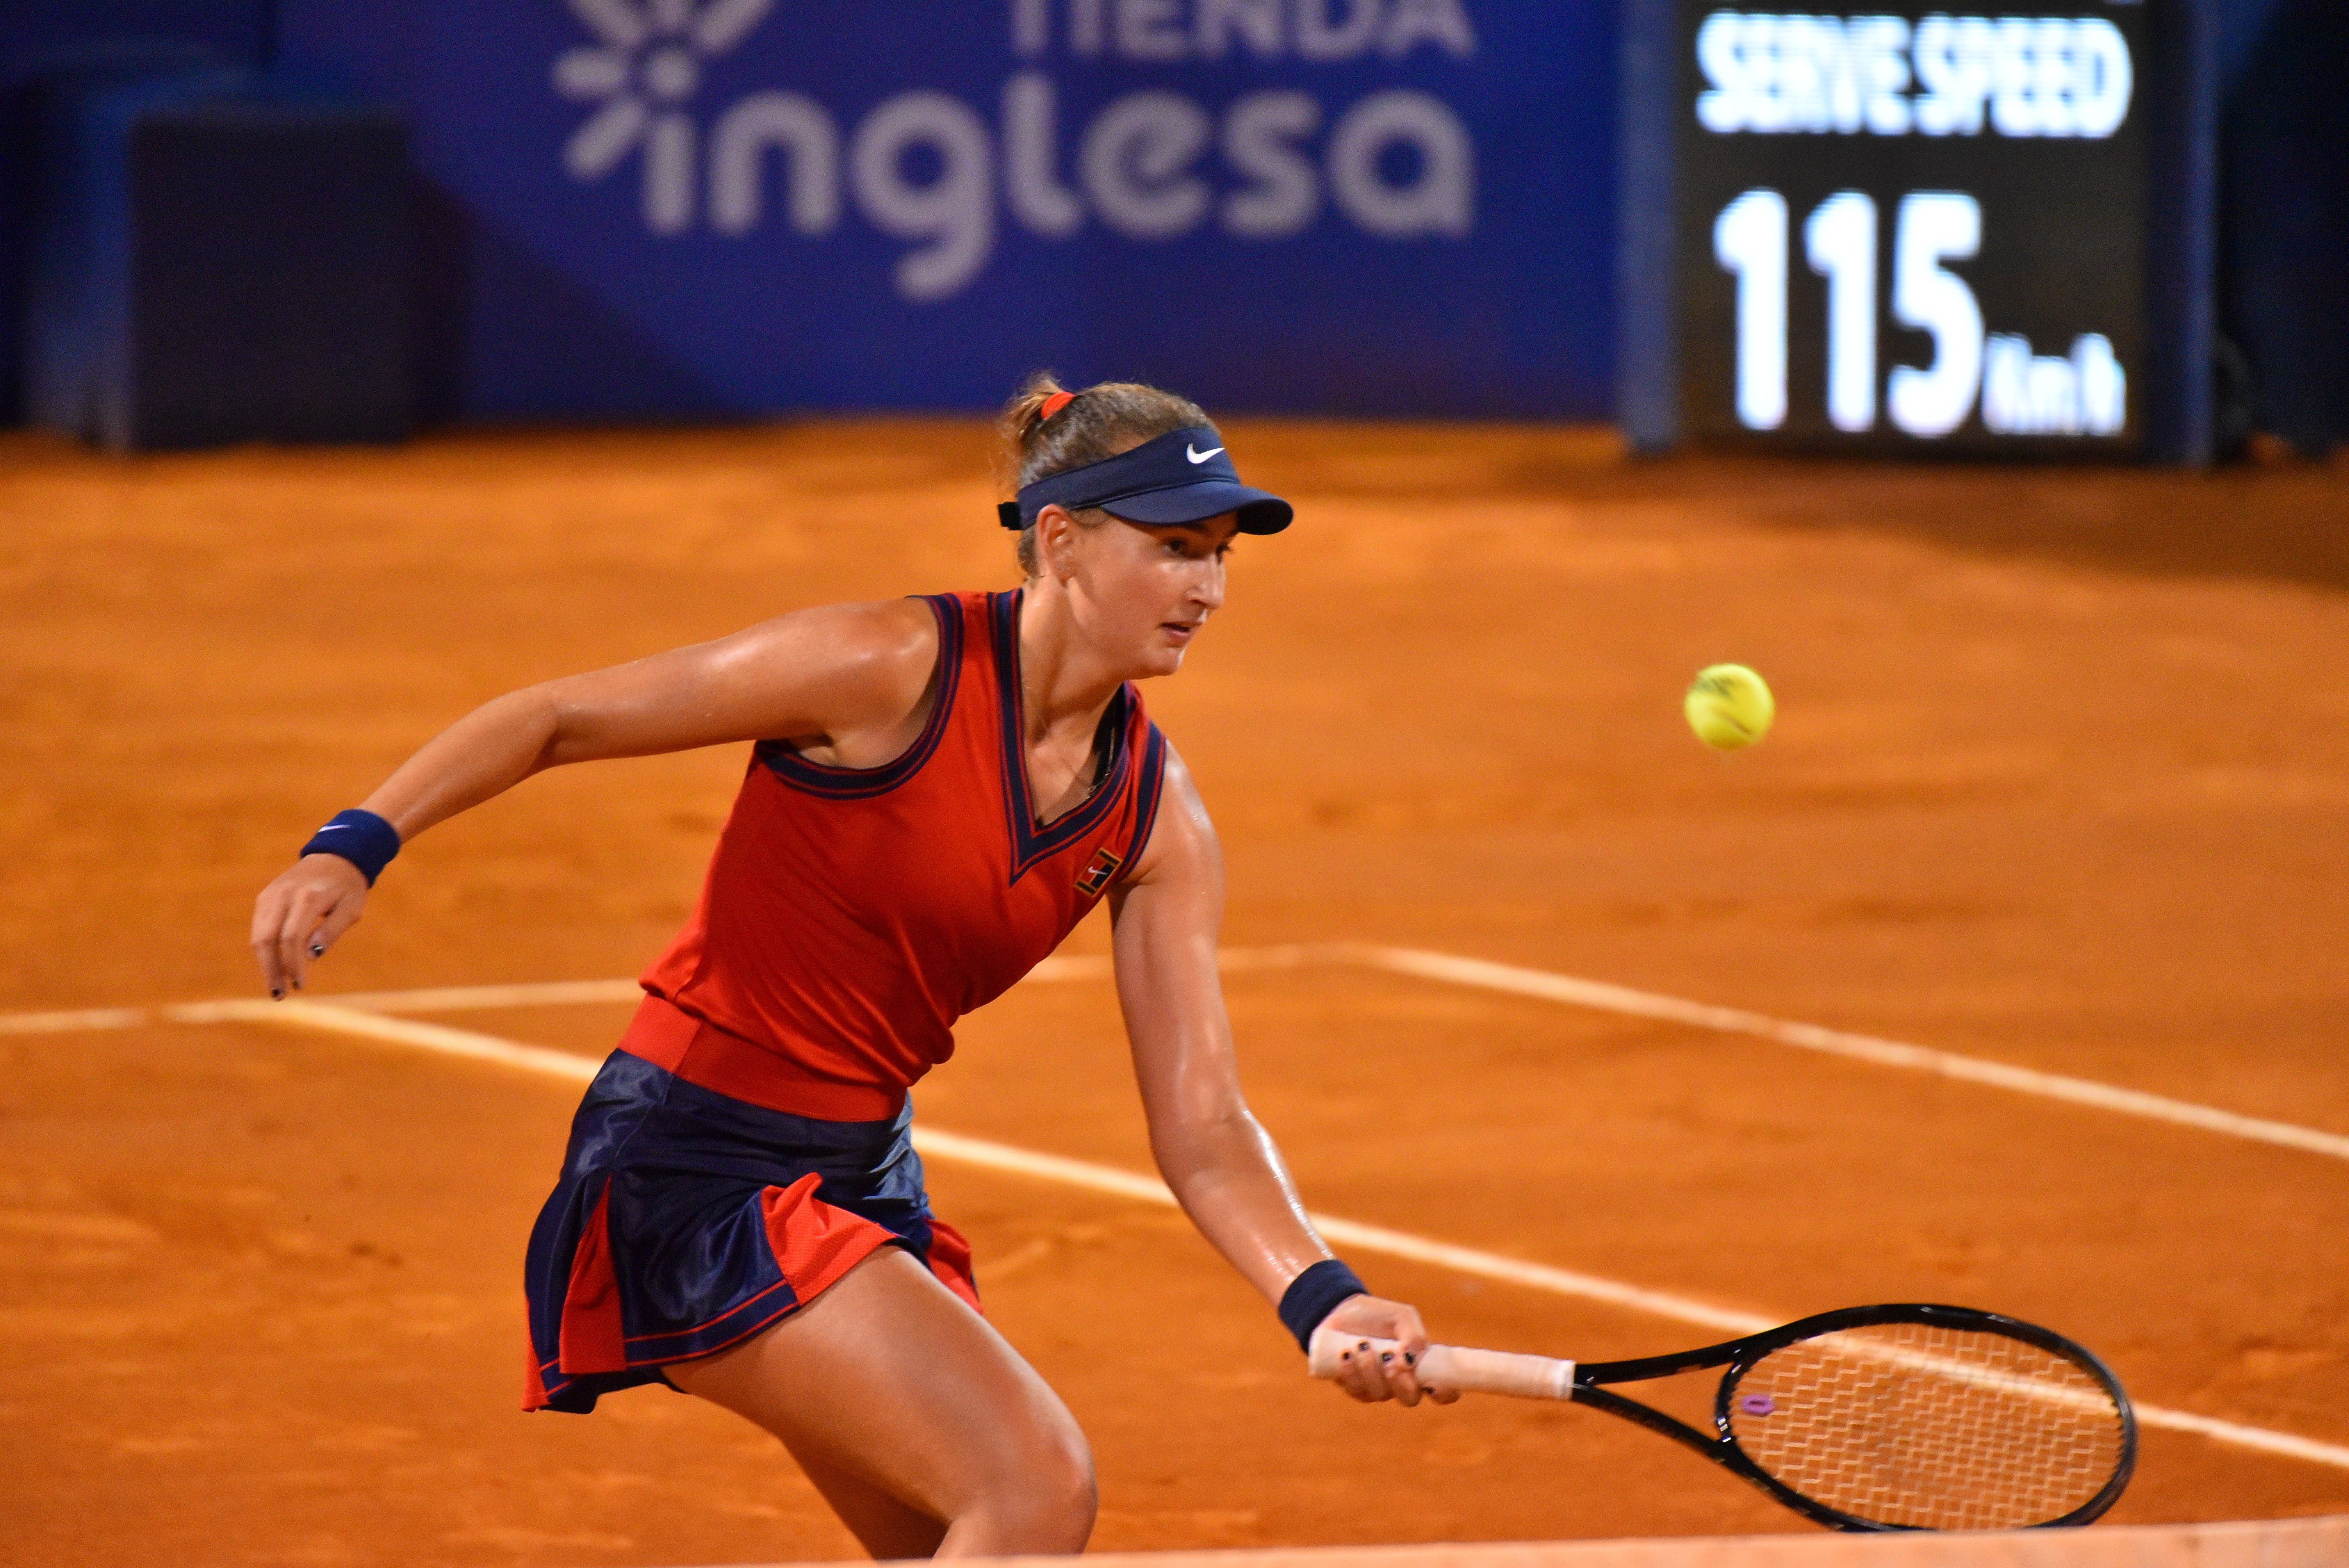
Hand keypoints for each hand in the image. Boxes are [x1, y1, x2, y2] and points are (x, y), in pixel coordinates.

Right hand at [250, 853, 368, 997]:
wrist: (336, 856)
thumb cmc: (348, 886)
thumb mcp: (351, 908)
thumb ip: (332, 930)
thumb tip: (311, 955)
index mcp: (308, 898)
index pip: (292, 937)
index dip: (292, 964)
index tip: (300, 985)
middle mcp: (284, 895)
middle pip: (266, 938)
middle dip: (271, 970)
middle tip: (279, 995)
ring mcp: (271, 895)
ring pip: (258, 935)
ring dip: (264, 963)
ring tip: (276, 985)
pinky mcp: (265, 896)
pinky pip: (259, 927)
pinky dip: (264, 948)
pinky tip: (275, 965)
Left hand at [1318, 1294, 1460, 1406]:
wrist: (1344, 1311)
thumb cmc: (1379, 1315)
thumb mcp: (1402, 1317)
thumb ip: (1413, 1336)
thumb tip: (1410, 1360)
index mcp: (1421, 1366)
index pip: (1443, 1390)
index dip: (1444, 1392)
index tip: (1432, 1382)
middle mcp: (1402, 1382)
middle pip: (1410, 1399)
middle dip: (1402, 1385)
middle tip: (1391, 1364)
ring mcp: (1378, 1387)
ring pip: (1380, 1394)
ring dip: (1371, 1370)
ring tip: (1363, 1345)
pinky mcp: (1355, 1387)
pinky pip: (1356, 1391)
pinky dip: (1351, 1372)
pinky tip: (1346, 1354)